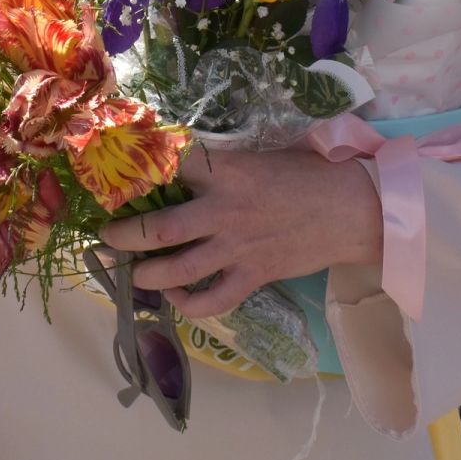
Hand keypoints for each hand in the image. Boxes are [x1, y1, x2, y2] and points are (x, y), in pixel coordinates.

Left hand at [100, 148, 381, 317]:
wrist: (354, 209)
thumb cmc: (311, 174)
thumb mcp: (263, 155)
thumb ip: (225, 164)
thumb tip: (186, 164)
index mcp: (227, 172)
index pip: (170, 165)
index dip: (140, 168)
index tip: (119, 175)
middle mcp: (223, 211)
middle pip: (158, 228)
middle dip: (124, 234)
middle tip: (107, 236)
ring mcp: (236, 247)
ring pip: (178, 268)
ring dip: (147, 273)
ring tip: (133, 271)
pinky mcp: (253, 275)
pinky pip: (212, 300)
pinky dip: (189, 304)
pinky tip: (176, 297)